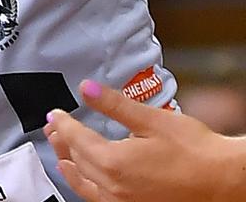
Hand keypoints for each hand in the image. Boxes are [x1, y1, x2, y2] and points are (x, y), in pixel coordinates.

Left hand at [44, 80, 245, 201]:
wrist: (226, 182)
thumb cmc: (196, 152)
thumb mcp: (152, 120)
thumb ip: (115, 105)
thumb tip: (87, 88)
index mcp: (114, 162)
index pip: (77, 139)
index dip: (63, 124)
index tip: (54, 114)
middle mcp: (114, 187)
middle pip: (77, 160)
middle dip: (62, 141)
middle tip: (53, 127)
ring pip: (84, 183)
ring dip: (70, 164)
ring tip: (60, 152)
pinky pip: (98, 198)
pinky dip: (85, 186)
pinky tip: (84, 179)